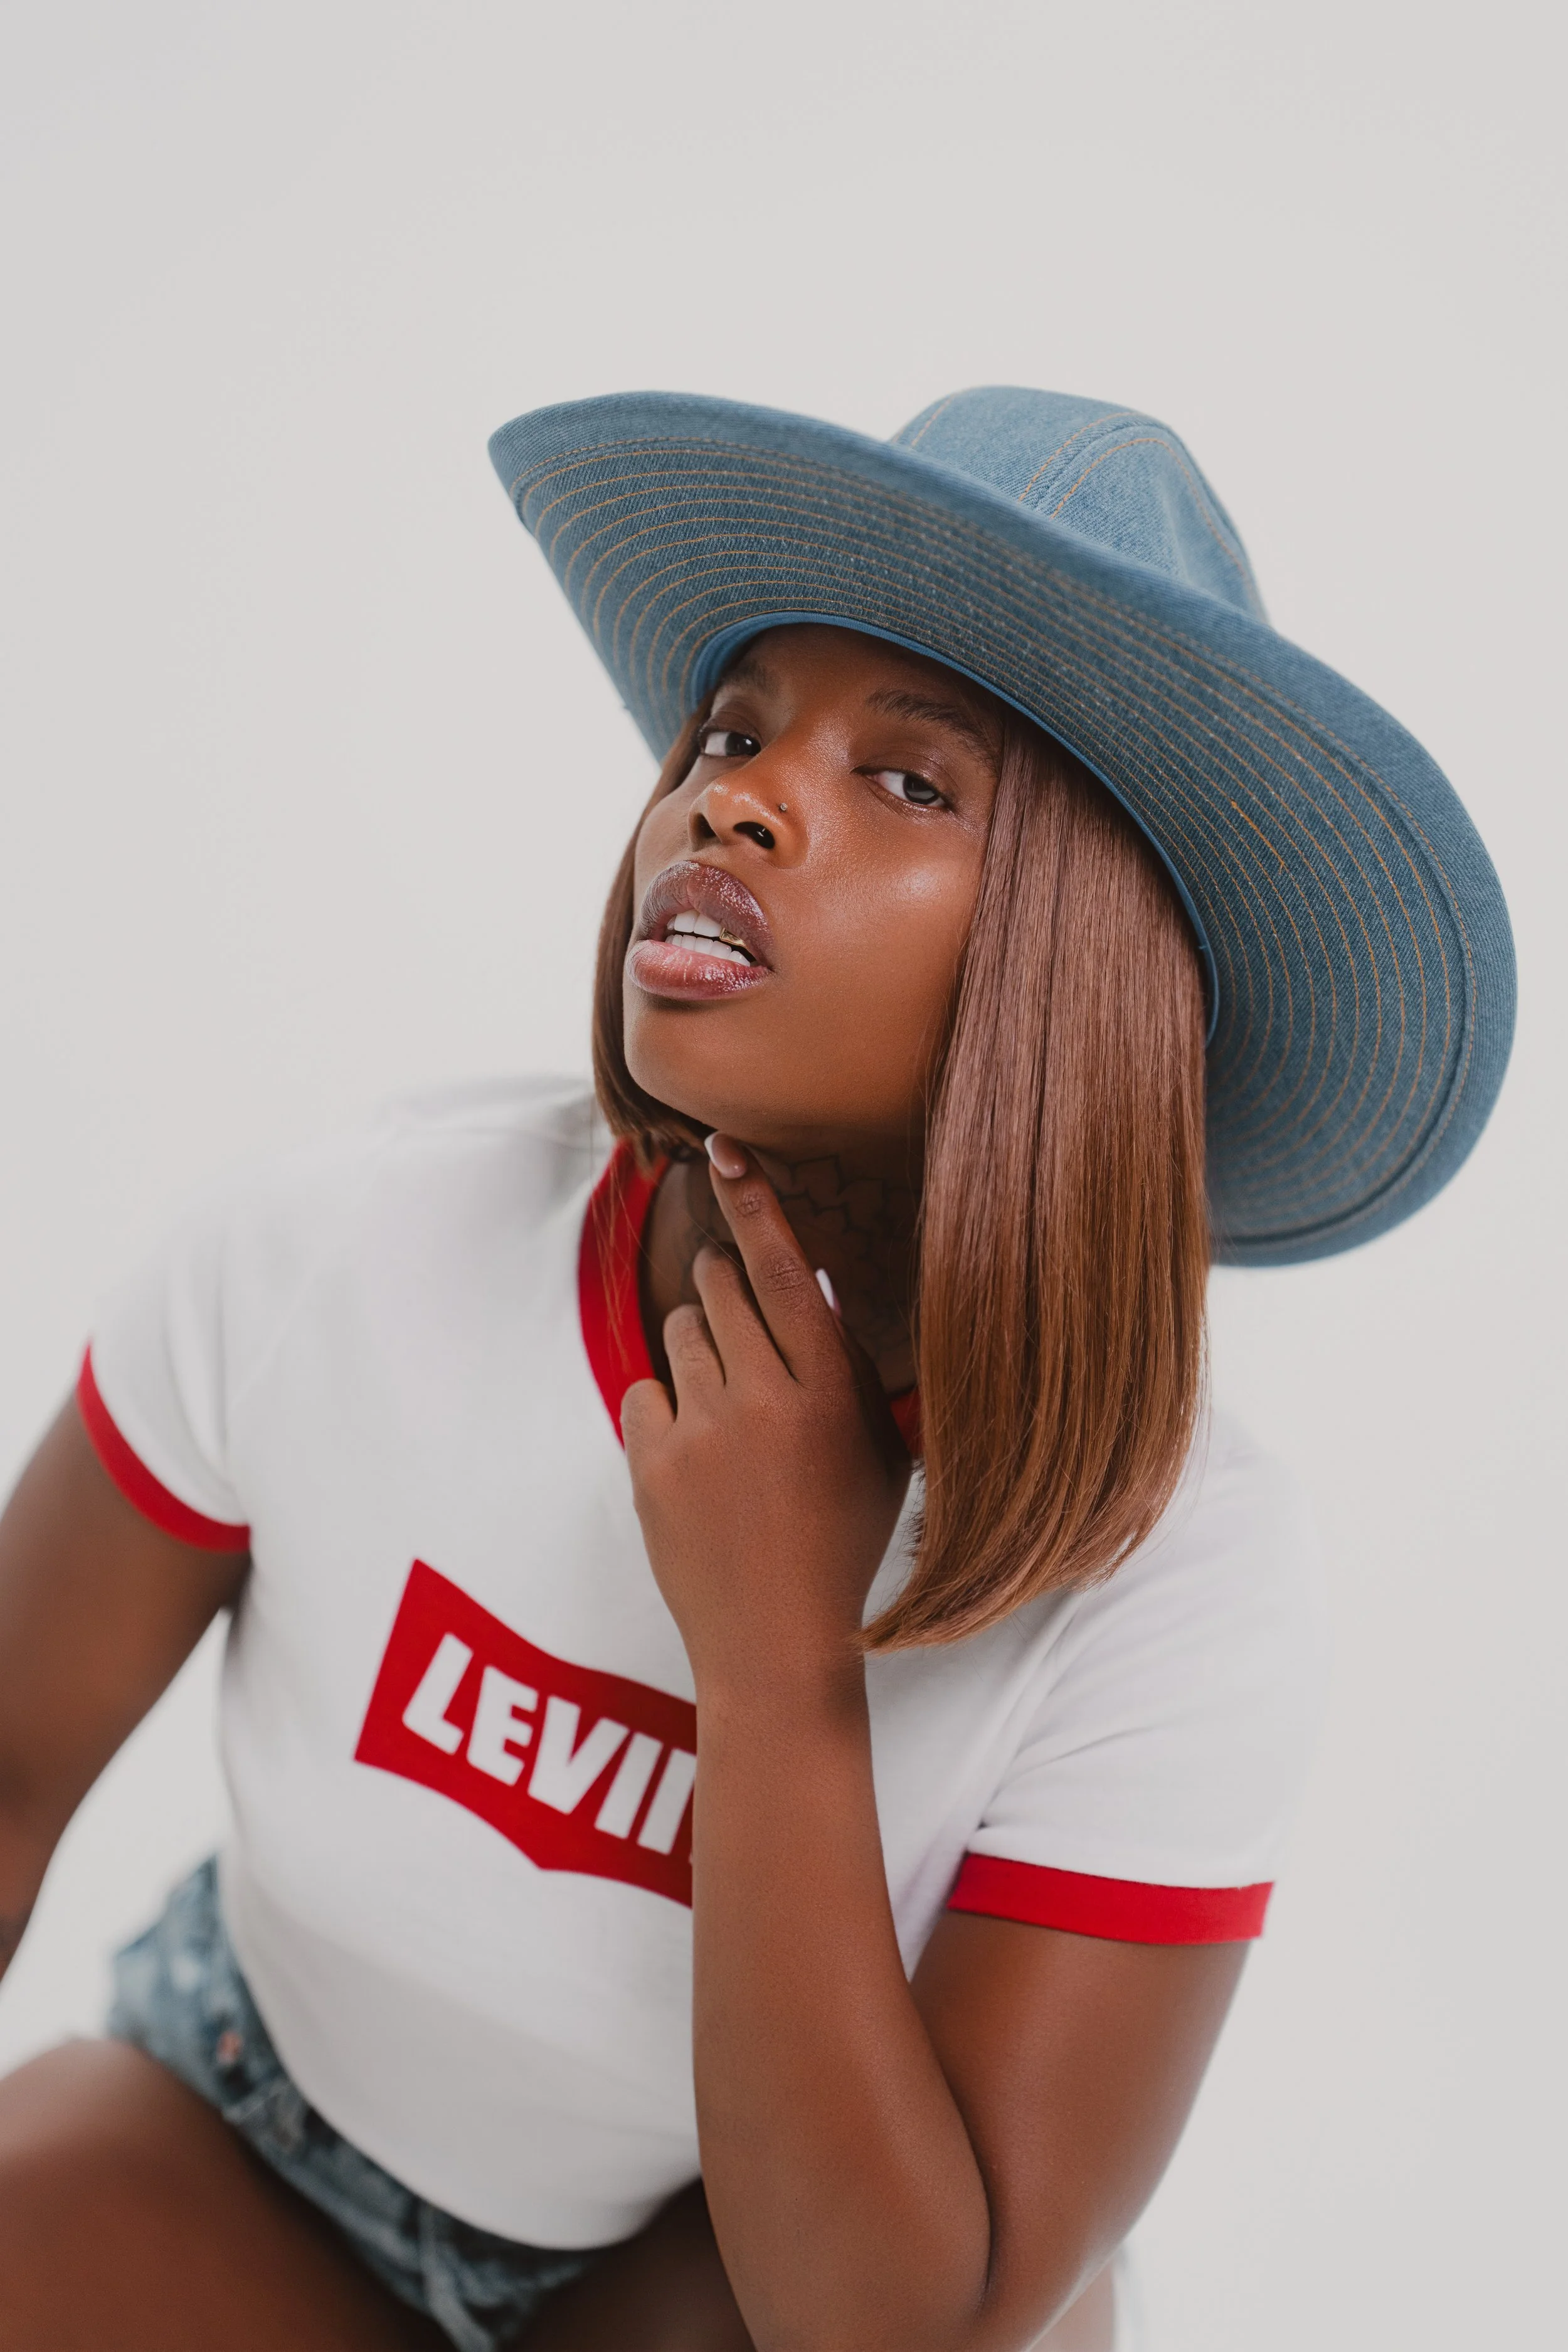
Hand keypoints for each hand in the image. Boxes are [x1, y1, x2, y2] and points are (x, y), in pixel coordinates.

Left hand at [622, 1139, 911, 1698]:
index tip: (725, 1151)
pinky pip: (644, 1394)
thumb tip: (814, 1288)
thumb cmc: (840, 1543)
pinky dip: (666, 1413)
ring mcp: (700, 1432)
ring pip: (681, 1334)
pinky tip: (697, 1459)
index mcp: (828, 1393)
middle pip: (720, 1288)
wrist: (775, 1643)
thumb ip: (853, 1371)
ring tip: (730, 1418)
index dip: (755, 1205)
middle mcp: (763, 1401)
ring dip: (700, 1354)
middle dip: (726, 1291)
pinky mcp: (650, 1465)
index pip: (784, 1272)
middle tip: (744, 1339)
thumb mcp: (878, 1454)